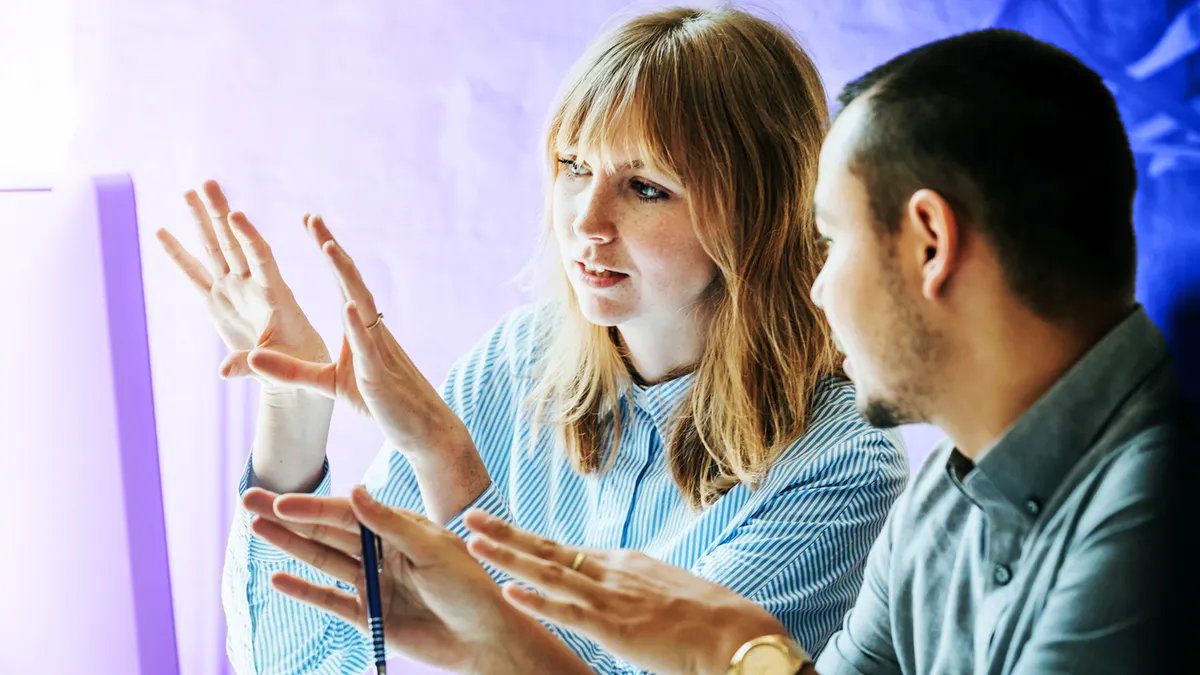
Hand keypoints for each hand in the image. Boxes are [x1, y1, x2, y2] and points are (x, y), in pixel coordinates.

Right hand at [156, 180, 330, 391]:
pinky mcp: (217, 302)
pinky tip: (161, 232)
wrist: (294, 369)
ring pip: (214, 250)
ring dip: (201, 222)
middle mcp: (252, 285)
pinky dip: (177, 255)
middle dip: (220, 213)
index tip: (237, 214)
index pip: (261, 258)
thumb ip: (253, 365)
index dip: (249, 236)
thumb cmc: (298, 364)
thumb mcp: (282, 366)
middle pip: (234, 242)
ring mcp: (233, 290)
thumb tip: (223, 372)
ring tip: (188, 191)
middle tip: (208, 183)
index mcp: (275, 294)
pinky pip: (193, 275)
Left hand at [241, 217, 489, 521]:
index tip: (311, 222)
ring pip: (361, 304)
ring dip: (345, 275)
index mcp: (359, 328)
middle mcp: (371, 329)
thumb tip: (254, 357)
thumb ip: (291, 371)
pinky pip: (368, 346)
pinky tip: (349, 305)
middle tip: (313, 218)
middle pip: (351, 281)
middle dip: (332, 248)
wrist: (422, 430)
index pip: (342, 281)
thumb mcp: (328, 384)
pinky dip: (357, 324)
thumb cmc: (380, 403)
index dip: (327, 251)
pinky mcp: (379, 375)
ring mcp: (378, 349)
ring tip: (328, 248)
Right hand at [243, 486, 591, 674]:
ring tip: (255, 528)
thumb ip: (390, 524)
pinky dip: (305, 590)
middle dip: (288, 516)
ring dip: (289, 545)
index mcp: (399, 527)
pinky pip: (331, 600)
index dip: (313, 507)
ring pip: (323, 560)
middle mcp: (382, 551)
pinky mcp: (371, 616)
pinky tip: (278, 577)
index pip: (347, 513)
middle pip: (326, 531)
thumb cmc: (471, 586)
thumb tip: (355, 491)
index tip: (281, 500)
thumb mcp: (434, 550)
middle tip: (248, 500)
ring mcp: (374, 583)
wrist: (486, 638)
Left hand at [465, 510, 790, 674]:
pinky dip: (536, 601)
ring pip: (549, 572)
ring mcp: (612, 597)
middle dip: (506, 534)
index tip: (497, 529)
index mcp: (622, 564)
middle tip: (470, 517)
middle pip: (547, 549)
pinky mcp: (616, 627)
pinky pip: (568, 612)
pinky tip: (510, 591)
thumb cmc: (707, 620)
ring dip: (508, 557)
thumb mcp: (663, 593)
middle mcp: (612, 572)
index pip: (563, 550)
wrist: (737, 633)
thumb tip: (621, 597)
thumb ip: (635, 591)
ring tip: (474, 543)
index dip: (526, 540)